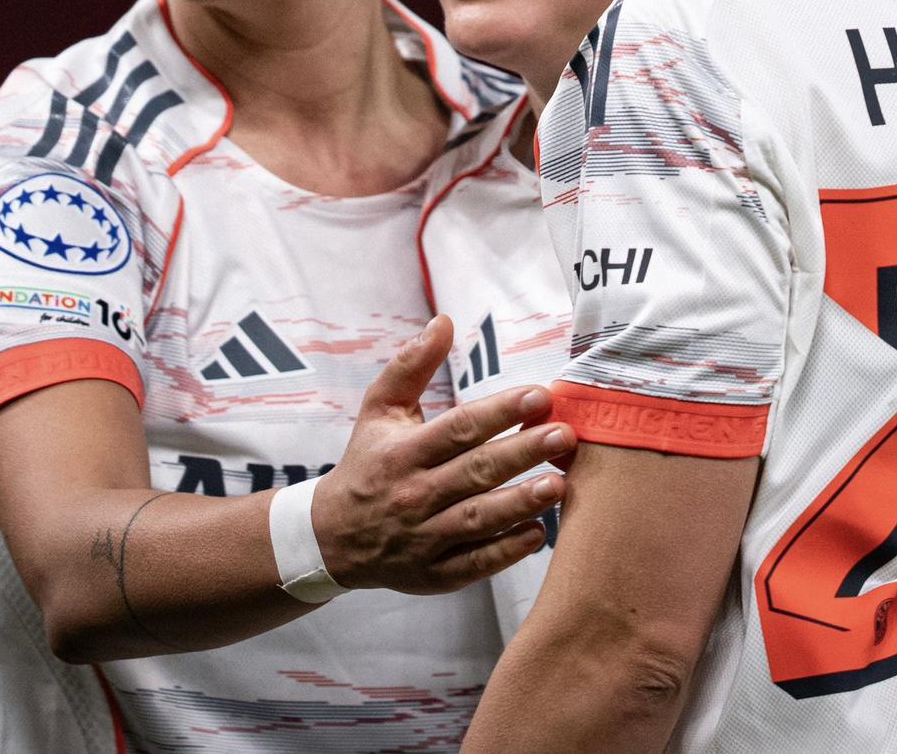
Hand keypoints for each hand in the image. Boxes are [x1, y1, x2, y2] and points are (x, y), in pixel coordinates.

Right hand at [311, 314, 572, 592]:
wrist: (331, 537)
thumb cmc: (368, 461)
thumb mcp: (379, 408)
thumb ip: (411, 364)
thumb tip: (444, 321)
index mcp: (404, 451)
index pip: (458, 429)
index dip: (499, 412)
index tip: (539, 396)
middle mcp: (415, 494)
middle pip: (476, 471)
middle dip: (523, 452)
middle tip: (565, 435)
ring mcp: (424, 538)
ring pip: (478, 520)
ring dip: (520, 503)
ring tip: (559, 484)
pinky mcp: (433, 574)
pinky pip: (474, 564)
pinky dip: (506, 551)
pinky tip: (539, 533)